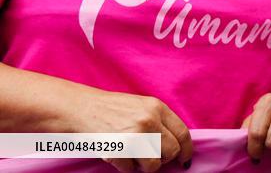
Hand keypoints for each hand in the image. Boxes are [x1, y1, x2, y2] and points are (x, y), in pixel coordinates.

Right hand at [67, 88, 190, 171]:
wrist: (80, 108)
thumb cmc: (111, 109)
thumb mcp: (141, 105)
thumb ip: (159, 121)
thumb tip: (176, 143)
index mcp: (157, 107)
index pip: (182, 133)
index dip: (186, 150)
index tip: (185, 160)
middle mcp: (149, 121)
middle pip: (171, 151)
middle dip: (164, 159)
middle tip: (154, 158)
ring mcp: (134, 136)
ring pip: (153, 164)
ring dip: (145, 166)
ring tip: (134, 157)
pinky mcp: (119, 150)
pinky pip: (131, 170)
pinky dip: (126, 167)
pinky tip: (119, 155)